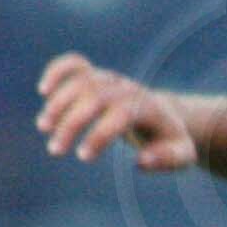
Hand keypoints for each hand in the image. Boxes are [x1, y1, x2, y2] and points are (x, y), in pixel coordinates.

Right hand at [36, 54, 196, 169]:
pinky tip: (43, 90)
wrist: (166, 115)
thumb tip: (140, 162)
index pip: (120, 115)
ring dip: (58, 103)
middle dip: (71, 122)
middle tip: (55, 150)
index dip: (99, 134)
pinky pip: (75, 64)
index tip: (83, 157)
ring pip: (80, 81)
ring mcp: (110, 79)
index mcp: (148, 107)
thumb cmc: (170, 139)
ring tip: (44, 129)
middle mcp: (127, 88)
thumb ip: (168, 159)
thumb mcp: (182, 154)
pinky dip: (57, 71)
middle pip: (94, 97)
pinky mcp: (97, 75)